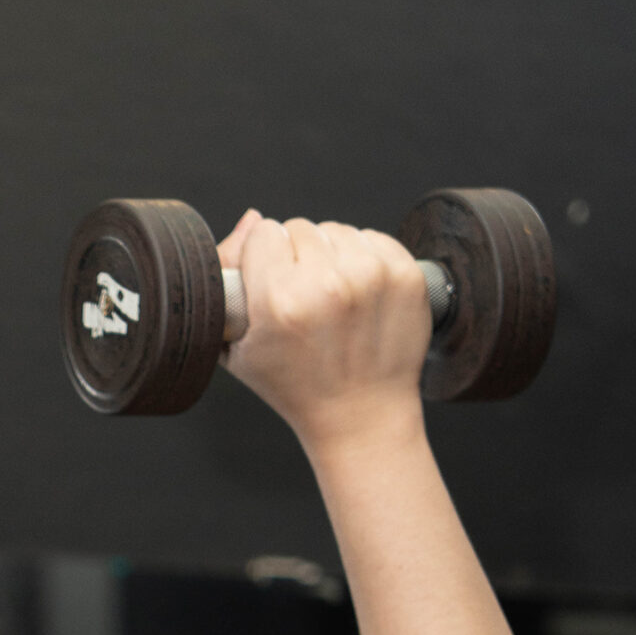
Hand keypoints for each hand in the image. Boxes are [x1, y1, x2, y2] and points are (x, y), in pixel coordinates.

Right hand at [216, 210, 431, 456]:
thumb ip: (230, 280)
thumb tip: (252, 217)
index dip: (263, 259)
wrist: (360, 417)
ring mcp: (372, 277)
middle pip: (300, 227)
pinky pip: (372, 238)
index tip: (271, 287)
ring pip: (336, 230)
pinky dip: (363, 260)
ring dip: (331, 256)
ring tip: (333, 301)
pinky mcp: (405, 274)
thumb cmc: (293, 386)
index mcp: (280, 302)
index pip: (264, 234)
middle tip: (304, 301)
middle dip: (297, 258)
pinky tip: (359, 298)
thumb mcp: (238, 348)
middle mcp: (327, 284)